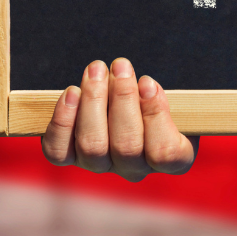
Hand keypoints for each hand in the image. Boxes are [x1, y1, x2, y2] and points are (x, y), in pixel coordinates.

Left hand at [42, 58, 198, 181]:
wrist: (130, 102)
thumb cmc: (158, 99)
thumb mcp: (176, 97)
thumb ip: (164, 98)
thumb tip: (145, 88)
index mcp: (173, 161)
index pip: (164, 153)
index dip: (155, 116)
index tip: (148, 81)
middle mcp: (136, 169)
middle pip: (125, 146)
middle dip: (122, 99)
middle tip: (120, 65)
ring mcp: (103, 166)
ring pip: (92, 145)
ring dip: (93, 101)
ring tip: (97, 70)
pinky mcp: (73, 158)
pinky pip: (60, 150)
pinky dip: (63, 121)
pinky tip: (72, 92)